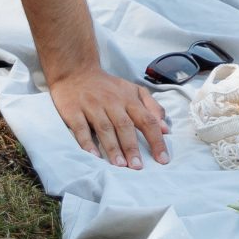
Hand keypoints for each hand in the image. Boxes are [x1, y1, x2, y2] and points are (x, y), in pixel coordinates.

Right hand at [48, 66, 169, 168]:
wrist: (76, 71)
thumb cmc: (108, 87)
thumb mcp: (133, 90)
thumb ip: (152, 107)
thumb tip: (165, 129)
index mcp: (129, 98)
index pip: (147, 120)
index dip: (156, 140)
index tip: (162, 160)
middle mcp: (112, 102)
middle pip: (125, 125)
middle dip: (132, 147)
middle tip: (137, 167)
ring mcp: (92, 106)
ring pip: (105, 128)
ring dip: (113, 147)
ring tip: (120, 165)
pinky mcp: (74, 111)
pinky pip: (81, 129)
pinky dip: (87, 143)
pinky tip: (94, 156)